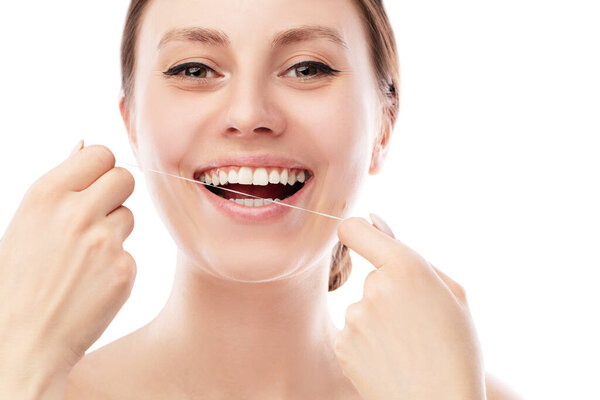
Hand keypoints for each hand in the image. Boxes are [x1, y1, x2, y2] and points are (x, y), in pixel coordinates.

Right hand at [0, 142, 135, 396]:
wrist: (20, 341)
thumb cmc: (18, 280)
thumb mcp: (26, 223)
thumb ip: (61, 186)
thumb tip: (83, 145)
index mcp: (46, 194)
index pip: (101, 153)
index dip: (100, 168)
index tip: (94, 184)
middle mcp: (78, 213)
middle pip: (125, 177)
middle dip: (115, 193)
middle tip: (96, 217)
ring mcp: (105, 242)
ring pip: (130, 216)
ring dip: (114, 231)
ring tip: (83, 258)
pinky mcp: (124, 269)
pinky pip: (130, 252)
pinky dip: (116, 264)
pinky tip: (90, 283)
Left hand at [334, 215, 484, 399]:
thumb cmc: (457, 349)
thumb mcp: (455, 294)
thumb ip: (414, 255)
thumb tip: (376, 223)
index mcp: (406, 268)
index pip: (354, 229)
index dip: (357, 231)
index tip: (364, 238)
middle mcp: (373, 288)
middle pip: (370, 276)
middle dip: (389, 291)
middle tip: (417, 323)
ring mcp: (354, 319)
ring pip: (363, 307)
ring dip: (378, 320)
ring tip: (406, 347)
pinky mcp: (342, 346)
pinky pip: (352, 333)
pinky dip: (367, 343)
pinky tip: (390, 360)